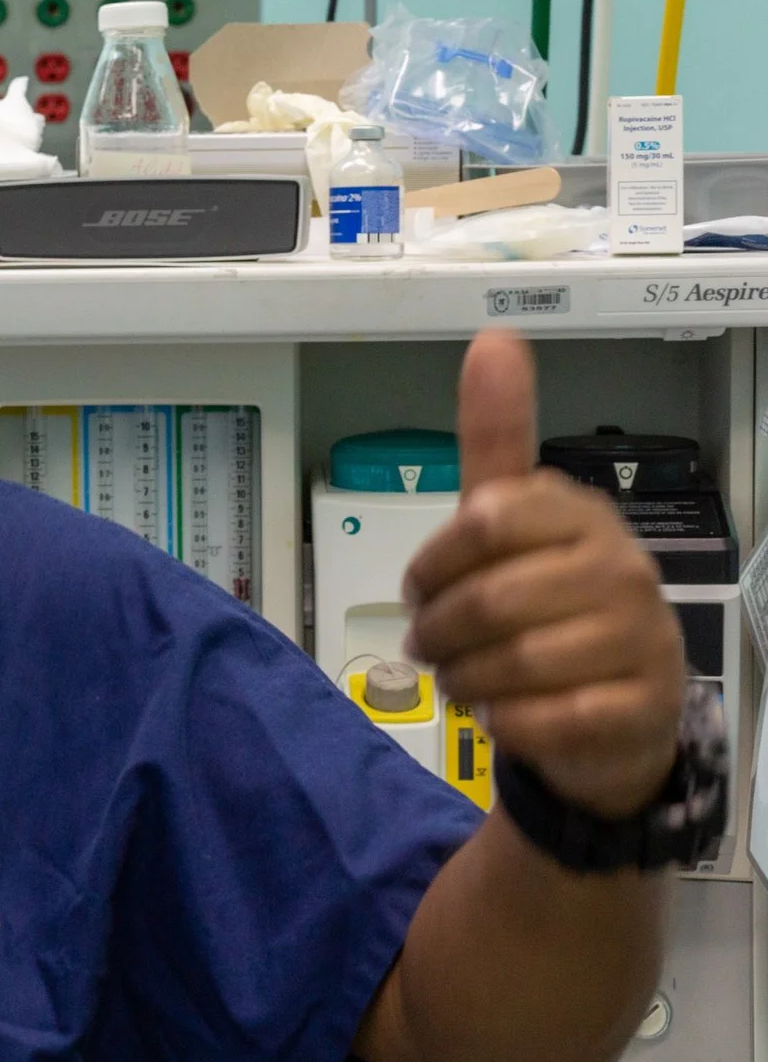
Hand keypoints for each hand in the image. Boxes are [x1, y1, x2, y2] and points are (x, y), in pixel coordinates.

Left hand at [403, 331, 683, 817]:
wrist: (612, 713)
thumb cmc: (548, 606)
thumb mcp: (512, 522)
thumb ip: (497, 437)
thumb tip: (494, 337)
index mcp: (580, 515)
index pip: (484, 521)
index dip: (432, 564)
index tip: (422, 587)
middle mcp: (621, 568)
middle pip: (486, 600)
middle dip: (437, 634)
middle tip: (431, 647)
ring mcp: (641, 638)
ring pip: (510, 664)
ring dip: (465, 682)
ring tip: (464, 681)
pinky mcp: (641, 707)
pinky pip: (544, 719)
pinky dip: (506, 724)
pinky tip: (507, 715)